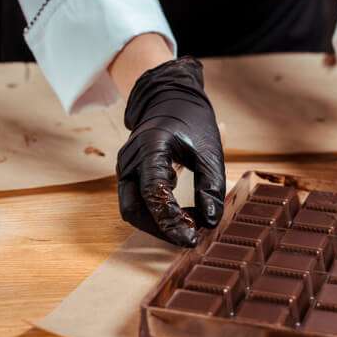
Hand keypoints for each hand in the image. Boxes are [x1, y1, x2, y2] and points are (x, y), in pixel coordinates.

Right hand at [116, 57, 225, 245]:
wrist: (168, 98)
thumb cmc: (190, 119)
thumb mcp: (209, 149)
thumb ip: (211, 185)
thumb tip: (210, 220)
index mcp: (150, 147)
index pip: (154, 192)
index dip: (171, 220)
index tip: (191, 237)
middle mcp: (130, 159)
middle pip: (134, 209)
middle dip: (160, 229)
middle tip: (189, 238)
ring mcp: (125, 167)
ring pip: (132, 209)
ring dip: (156, 224)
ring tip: (186, 227)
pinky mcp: (128, 173)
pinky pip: (135, 201)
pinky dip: (154, 213)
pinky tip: (179, 214)